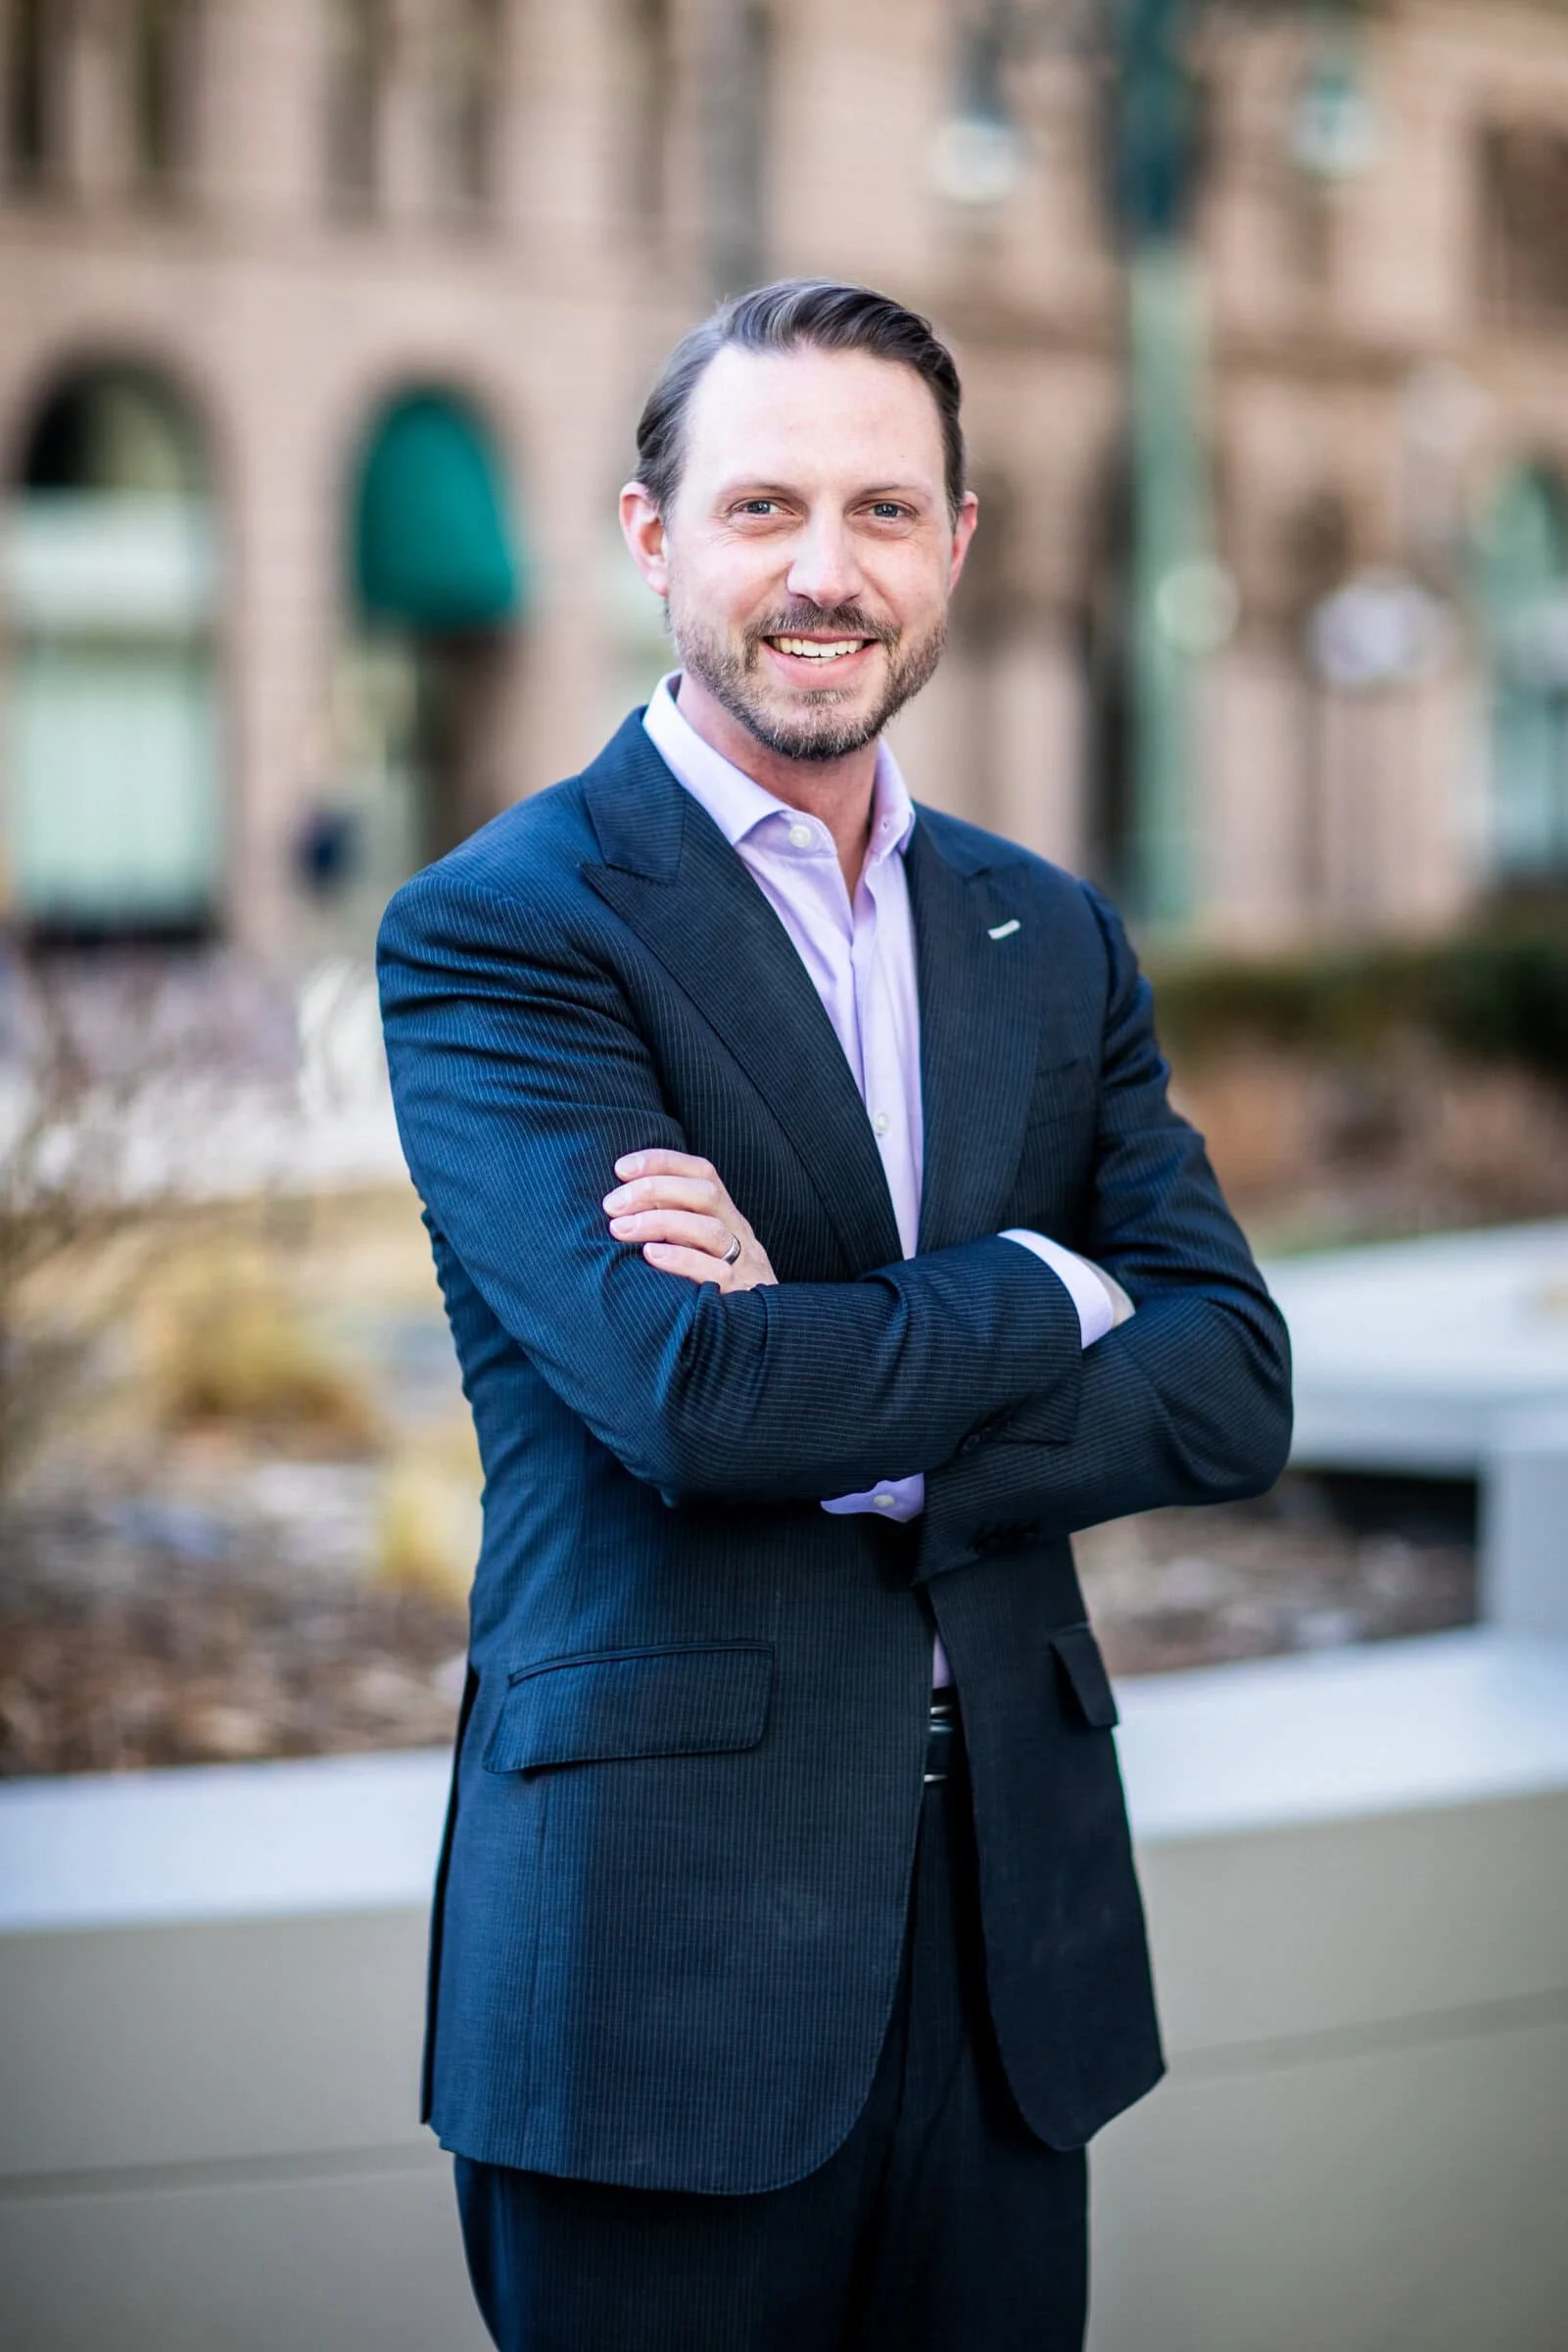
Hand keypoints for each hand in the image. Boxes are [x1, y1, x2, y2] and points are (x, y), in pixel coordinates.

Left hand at [604, 1149, 777, 1292]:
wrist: (764, 1333)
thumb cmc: (715, 1286)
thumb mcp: (701, 1248)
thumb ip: (672, 1224)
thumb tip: (620, 1204)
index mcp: (726, 1216)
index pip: (701, 1173)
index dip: (662, 1162)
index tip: (621, 1167)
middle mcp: (738, 1233)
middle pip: (705, 1194)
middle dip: (654, 1190)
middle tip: (611, 1205)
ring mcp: (743, 1264)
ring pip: (710, 1230)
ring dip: (659, 1223)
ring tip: (620, 1229)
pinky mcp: (740, 1295)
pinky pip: (716, 1273)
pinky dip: (681, 1260)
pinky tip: (650, 1256)